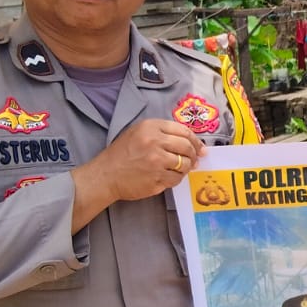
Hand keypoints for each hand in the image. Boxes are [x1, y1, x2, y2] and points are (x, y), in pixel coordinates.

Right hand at [71, 119, 204, 229]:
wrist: (106, 175)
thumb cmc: (122, 153)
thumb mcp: (138, 132)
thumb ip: (162, 132)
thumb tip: (190, 142)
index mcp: (150, 127)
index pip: (184, 131)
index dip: (196, 140)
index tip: (200, 147)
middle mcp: (155, 142)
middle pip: (187, 147)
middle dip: (194, 154)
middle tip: (195, 159)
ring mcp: (156, 162)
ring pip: (185, 164)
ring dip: (186, 168)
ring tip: (181, 168)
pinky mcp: (157, 179)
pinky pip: (177, 178)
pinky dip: (177, 178)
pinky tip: (170, 176)